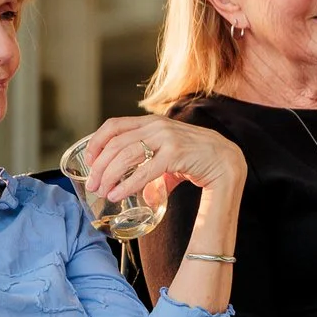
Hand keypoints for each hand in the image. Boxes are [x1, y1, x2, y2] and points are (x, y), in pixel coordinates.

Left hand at [82, 116, 247, 205]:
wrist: (228, 162)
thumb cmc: (200, 161)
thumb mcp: (171, 157)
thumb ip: (154, 168)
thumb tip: (141, 194)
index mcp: (153, 122)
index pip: (114, 125)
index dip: (96, 142)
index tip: (88, 160)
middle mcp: (157, 126)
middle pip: (115, 143)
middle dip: (99, 164)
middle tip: (92, 183)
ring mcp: (167, 138)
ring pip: (125, 155)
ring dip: (109, 175)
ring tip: (102, 190)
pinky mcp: (176, 154)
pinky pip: (143, 171)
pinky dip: (126, 184)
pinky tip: (117, 194)